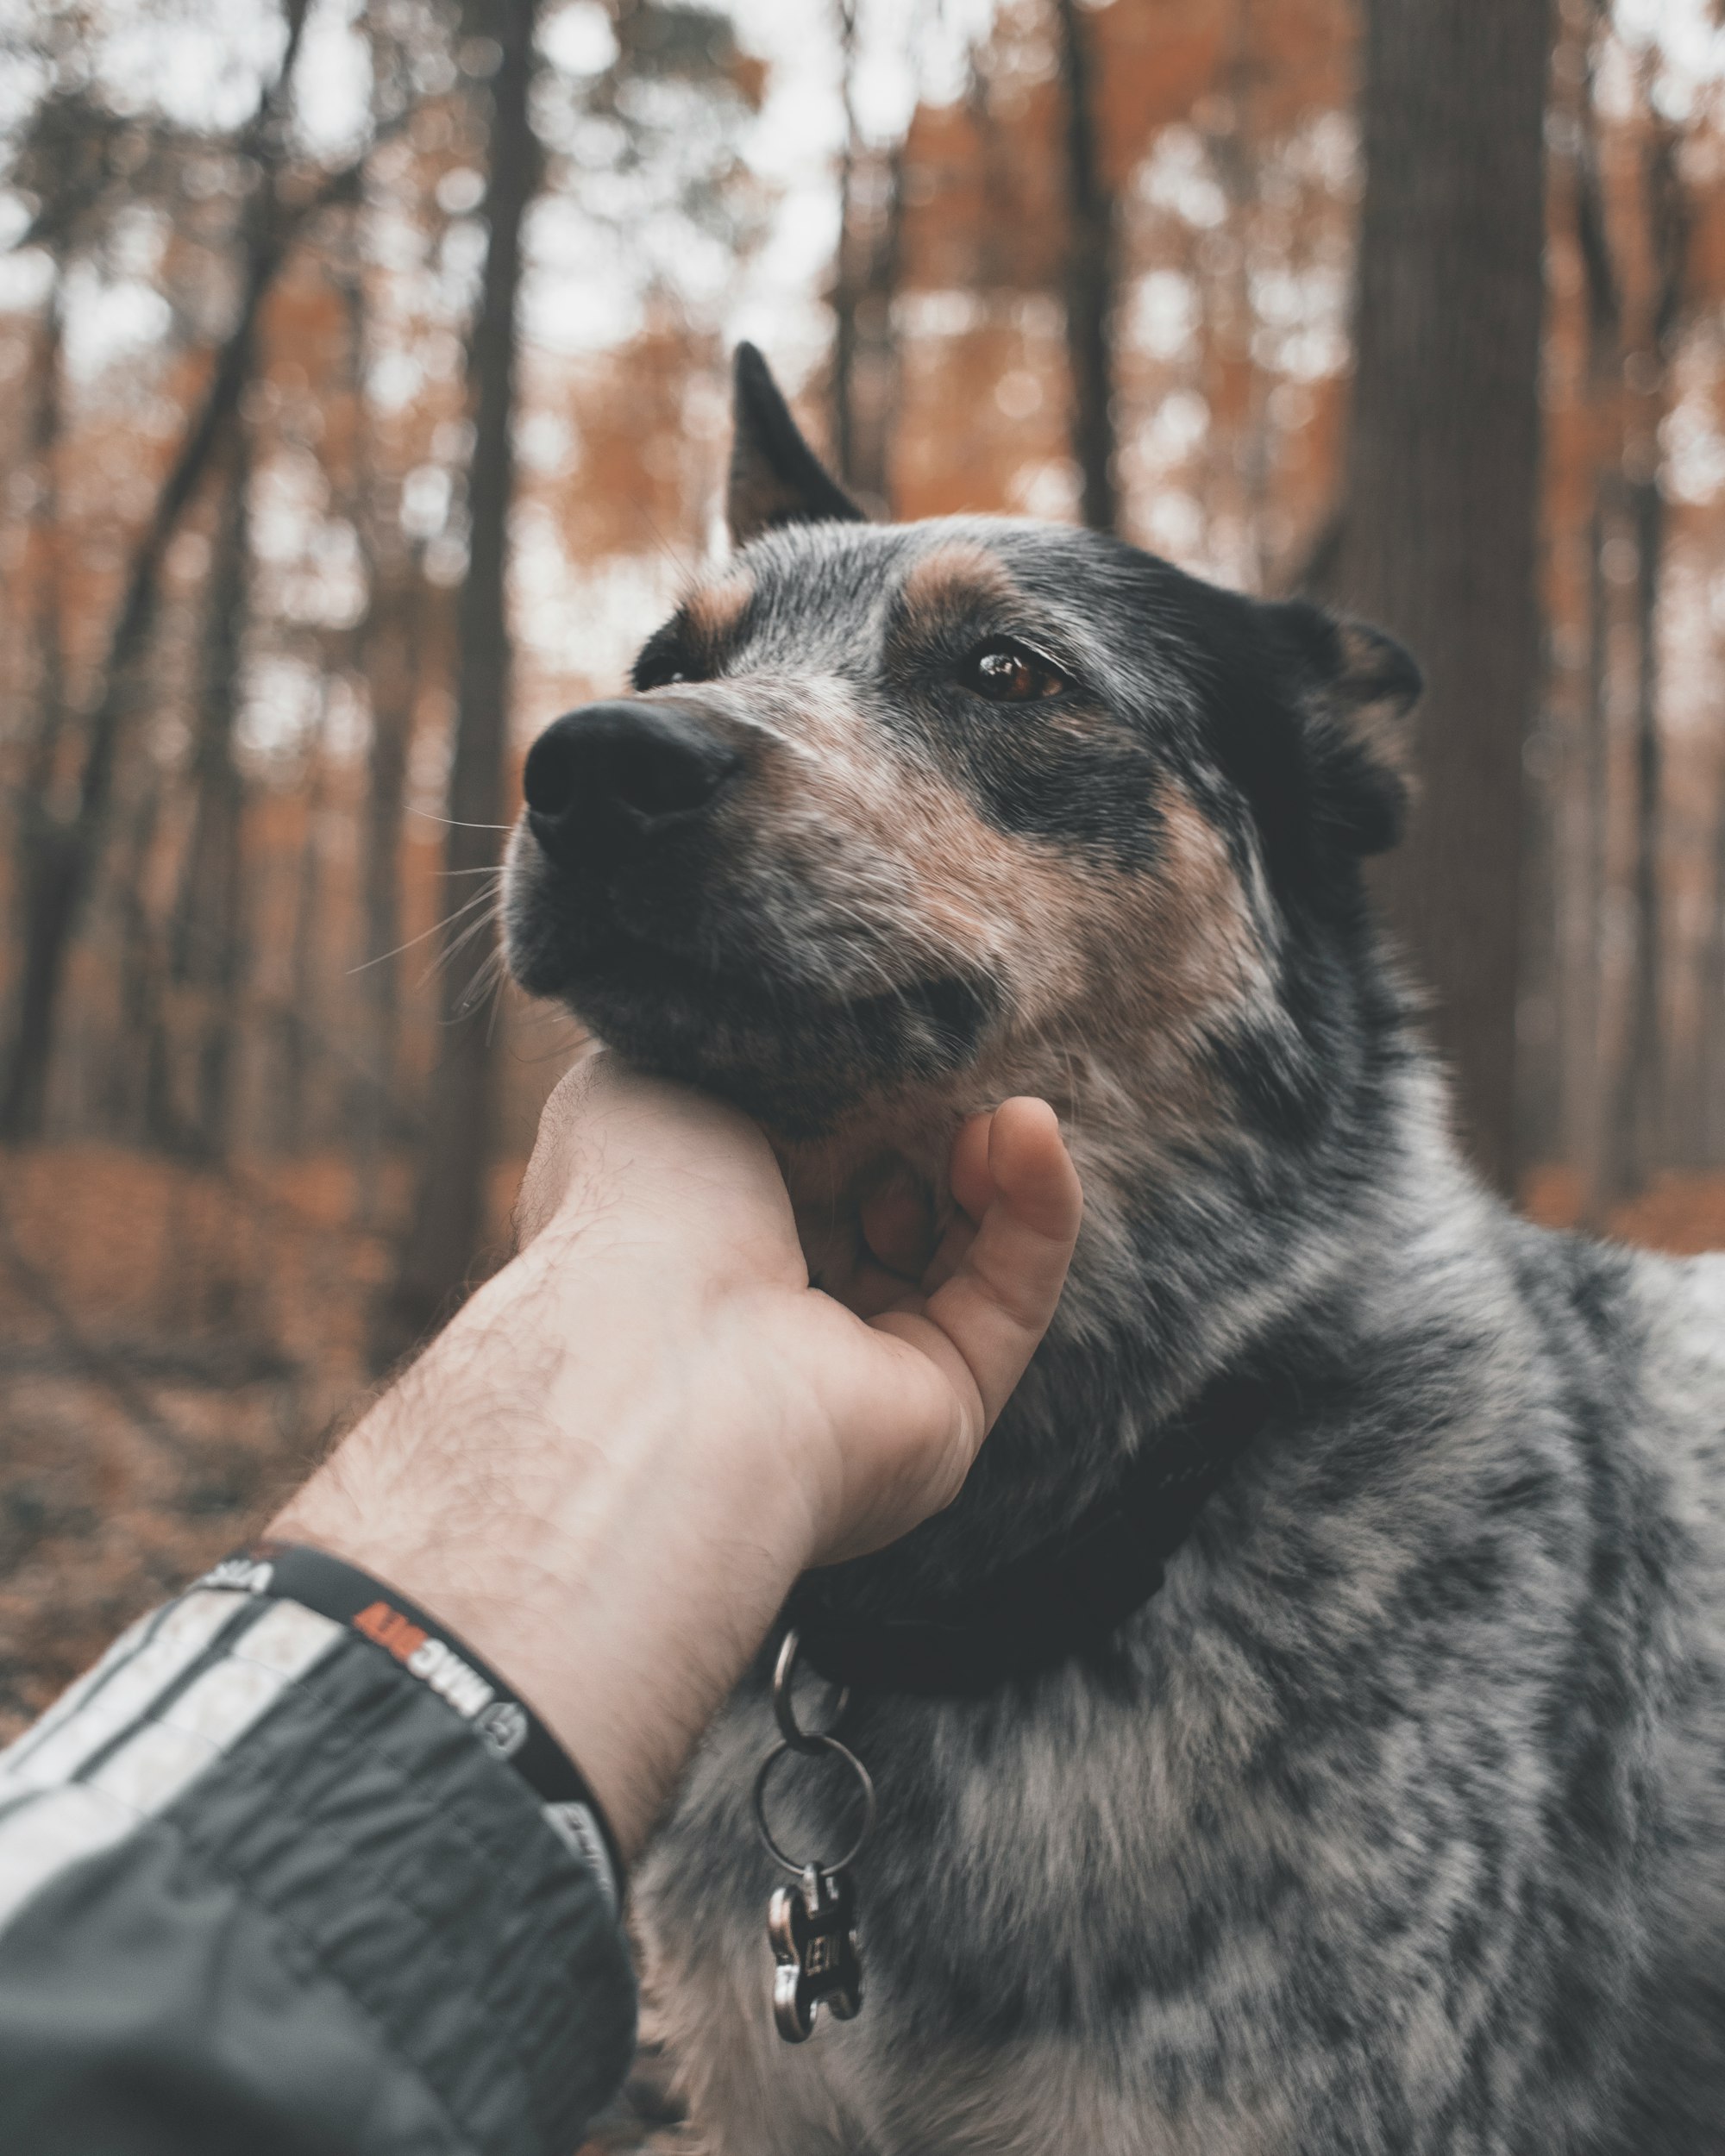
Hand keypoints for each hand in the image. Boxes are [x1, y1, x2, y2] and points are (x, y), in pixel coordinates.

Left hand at [274, 1053, 1080, 1852]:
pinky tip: (1028, 1128)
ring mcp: (863, 1370)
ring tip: (1000, 1103)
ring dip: (989, 1160)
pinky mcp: (945, 1404)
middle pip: (892, 1201)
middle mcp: (776, 1318)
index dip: (852, 1094)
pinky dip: (1037, 1208)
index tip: (884, 1034)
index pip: (801, 1162)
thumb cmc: (630, 1212)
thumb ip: (728, 1047)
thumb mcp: (645, 1076)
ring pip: (965, 1248)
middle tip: (944, 1065)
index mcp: (698, 1244)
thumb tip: (810, 1028)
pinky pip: (1014, 1293)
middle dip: (929, 1125)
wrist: (659, 1359)